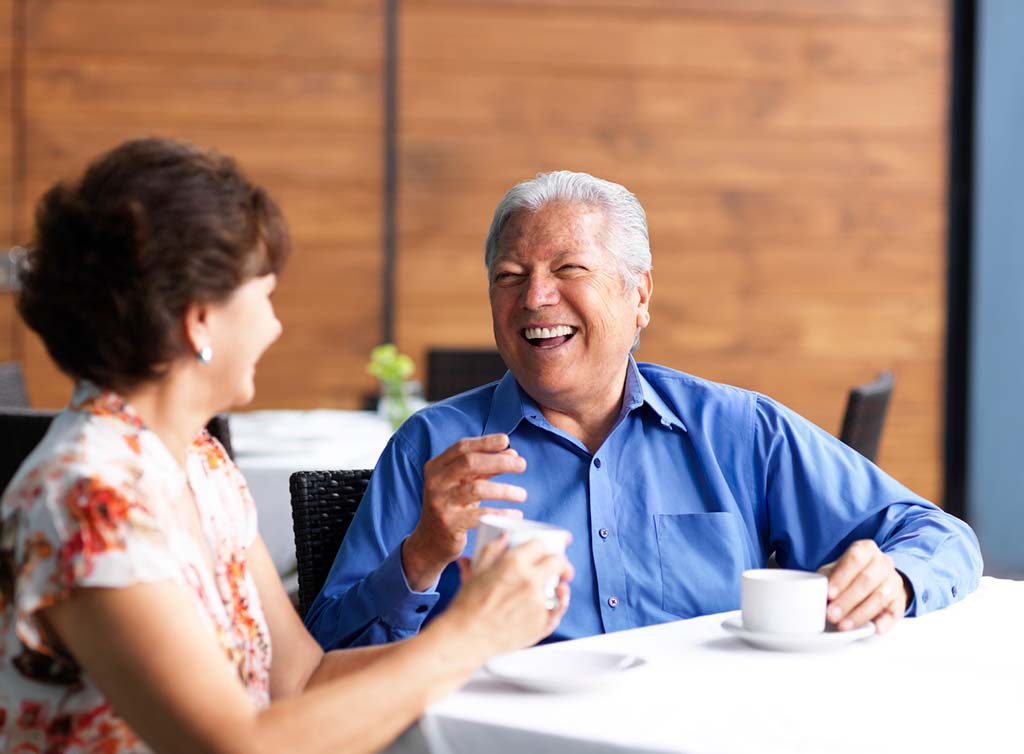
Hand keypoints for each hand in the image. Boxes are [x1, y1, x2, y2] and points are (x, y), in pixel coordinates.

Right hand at [402, 434, 527, 590]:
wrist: (430, 541)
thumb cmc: (452, 506)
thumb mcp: (464, 484)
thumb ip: (485, 468)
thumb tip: (513, 454)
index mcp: (436, 467)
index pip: (462, 447)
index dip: (485, 442)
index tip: (506, 440)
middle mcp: (435, 482)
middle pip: (470, 463)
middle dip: (499, 461)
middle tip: (522, 465)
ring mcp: (441, 503)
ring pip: (477, 489)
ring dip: (504, 490)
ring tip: (522, 494)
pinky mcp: (449, 523)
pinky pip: (480, 515)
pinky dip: (501, 513)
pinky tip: (516, 514)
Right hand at [445, 535, 573, 659]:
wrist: (467, 637)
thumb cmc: (468, 606)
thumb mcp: (477, 570)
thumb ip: (492, 550)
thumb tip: (504, 537)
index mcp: (514, 563)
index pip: (540, 544)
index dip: (544, 545)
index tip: (548, 548)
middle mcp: (530, 580)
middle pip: (559, 562)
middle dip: (562, 563)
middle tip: (560, 568)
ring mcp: (538, 603)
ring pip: (560, 588)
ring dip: (560, 587)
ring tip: (558, 589)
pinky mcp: (541, 623)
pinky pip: (556, 611)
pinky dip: (556, 608)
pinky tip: (555, 605)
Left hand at [818, 539, 909, 634]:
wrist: (879, 580)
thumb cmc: (852, 574)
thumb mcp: (838, 569)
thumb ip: (828, 577)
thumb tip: (815, 590)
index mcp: (866, 550)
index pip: (855, 559)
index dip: (841, 577)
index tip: (828, 594)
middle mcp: (883, 563)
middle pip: (867, 580)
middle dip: (847, 600)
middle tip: (831, 615)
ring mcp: (894, 582)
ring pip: (879, 597)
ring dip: (860, 614)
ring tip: (843, 626)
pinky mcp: (900, 602)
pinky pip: (895, 612)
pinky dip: (885, 622)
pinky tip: (875, 629)